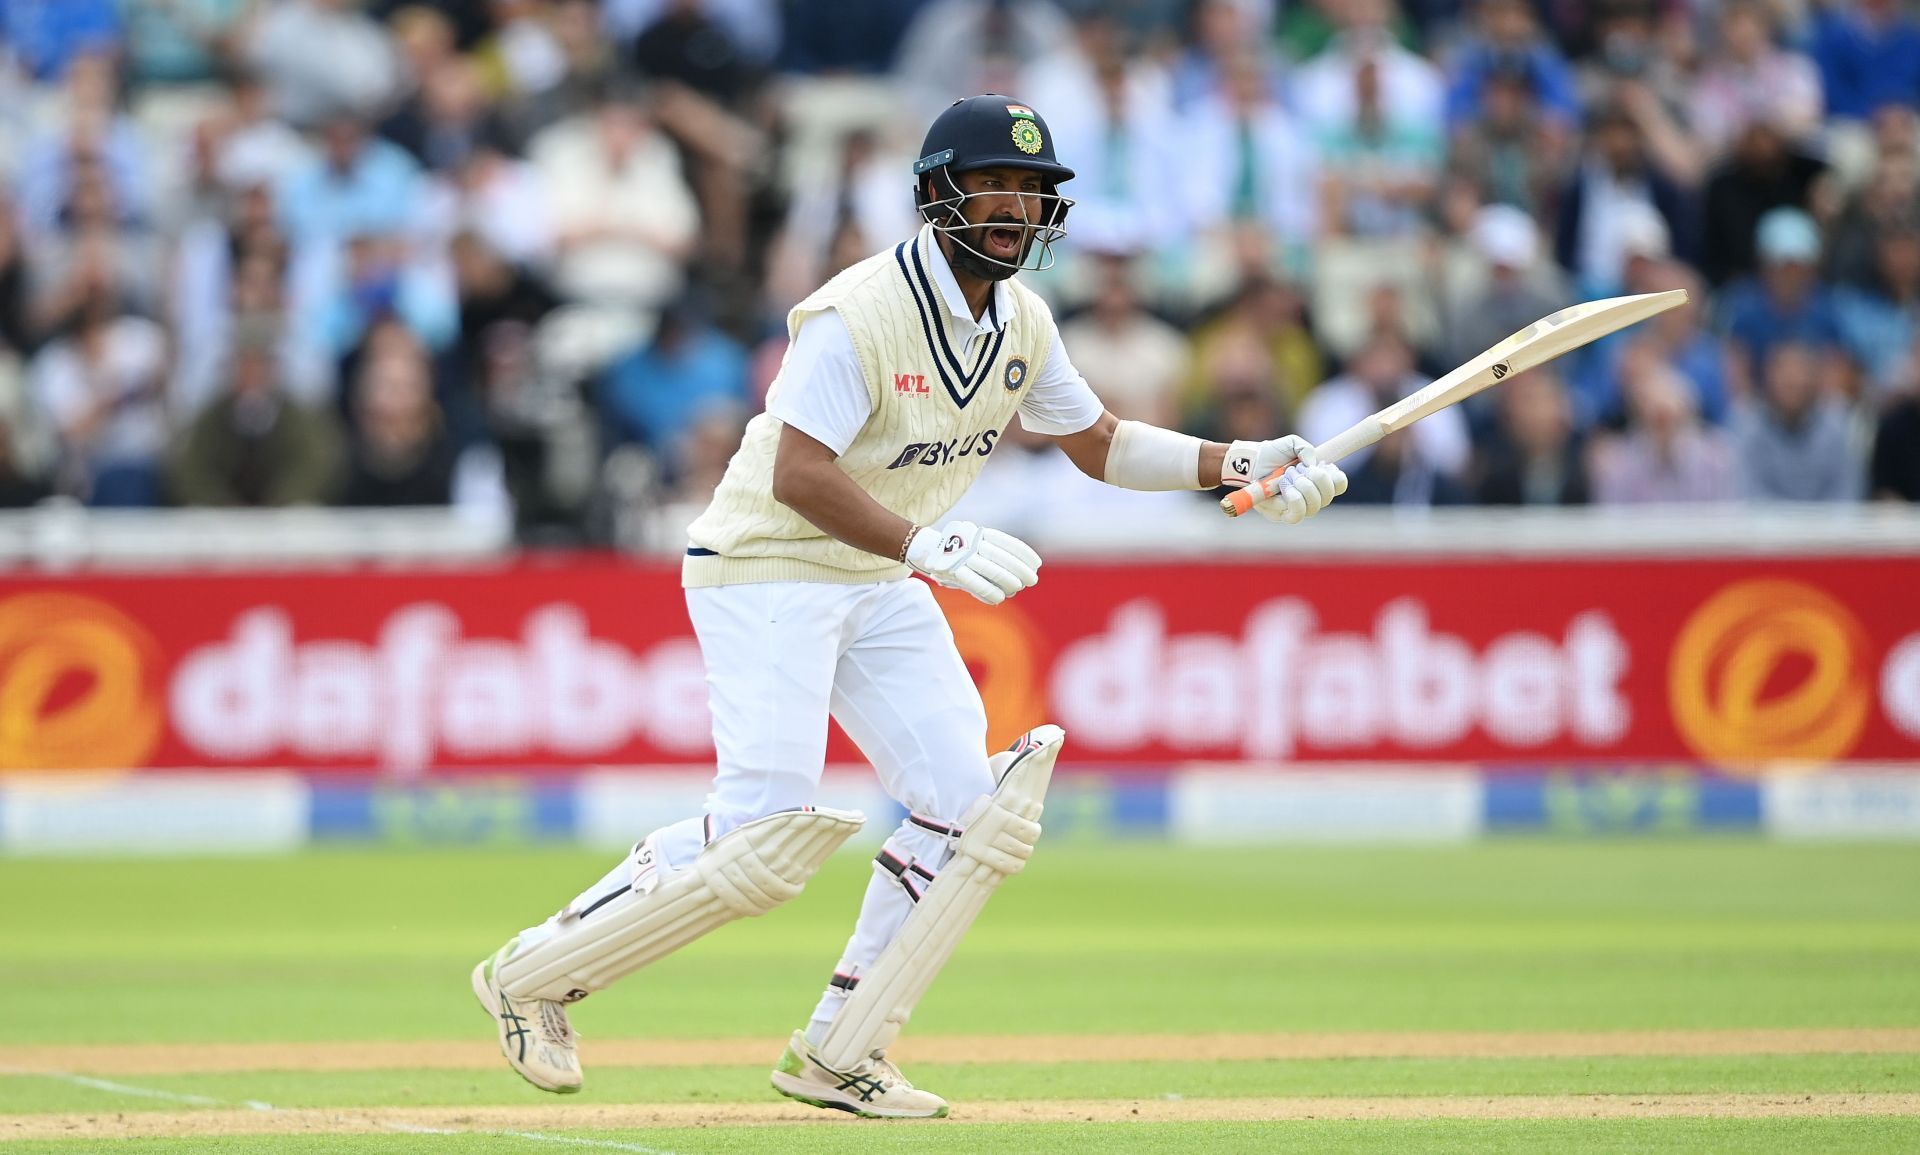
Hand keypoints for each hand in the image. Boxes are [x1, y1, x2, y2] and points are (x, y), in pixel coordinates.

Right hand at [905, 521, 1039, 604]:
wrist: (927, 550)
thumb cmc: (958, 551)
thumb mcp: (975, 544)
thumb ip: (993, 554)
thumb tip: (1019, 574)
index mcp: (981, 535)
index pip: (1008, 543)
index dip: (1024, 553)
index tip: (1036, 564)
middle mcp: (973, 543)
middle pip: (1003, 557)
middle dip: (1021, 569)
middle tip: (1033, 580)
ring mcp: (962, 557)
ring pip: (991, 570)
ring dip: (1008, 580)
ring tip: (1018, 587)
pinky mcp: (953, 571)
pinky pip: (975, 583)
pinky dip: (989, 591)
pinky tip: (1000, 597)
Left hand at [1225, 436, 1347, 524]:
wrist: (1250, 463)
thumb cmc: (1272, 454)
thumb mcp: (1291, 444)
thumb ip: (1305, 448)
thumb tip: (1312, 463)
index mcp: (1318, 481)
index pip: (1339, 485)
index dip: (1336, 477)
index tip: (1323, 465)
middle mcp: (1312, 496)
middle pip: (1328, 496)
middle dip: (1315, 478)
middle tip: (1295, 468)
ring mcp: (1298, 508)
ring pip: (1315, 506)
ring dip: (1303, 487)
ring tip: (1287, 476)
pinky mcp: (1282, 515)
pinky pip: (1297, 515)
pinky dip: (1295, 499)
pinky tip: (1285, 488)